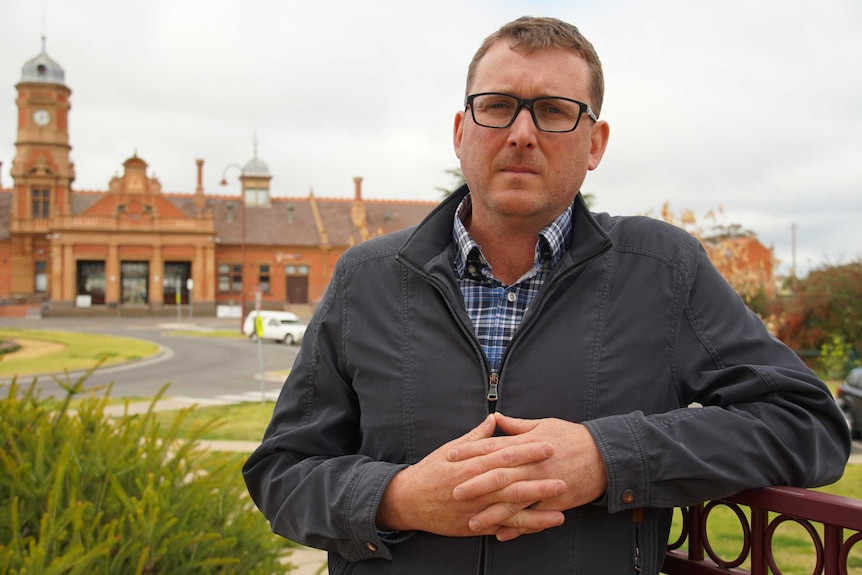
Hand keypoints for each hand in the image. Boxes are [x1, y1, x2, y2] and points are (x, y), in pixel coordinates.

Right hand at [376, 414, 566, 536]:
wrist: (408, 501)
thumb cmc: (430, 472)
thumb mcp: (450, 449)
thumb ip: (476, 437)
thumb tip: (494, 419)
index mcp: (471, 465)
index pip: (505, 455)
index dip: (528, 450)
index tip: (548, 444)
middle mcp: (476, 487)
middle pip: (512, 482)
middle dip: (539, 478)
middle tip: (563, 473)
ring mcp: (478, 509)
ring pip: (512, 508)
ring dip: (538, 506)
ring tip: (562, 504)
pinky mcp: (476, 526)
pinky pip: (505, 527)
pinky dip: (526, 527)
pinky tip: (544, 524)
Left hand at [449, 413, 607, 540]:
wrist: (605, 456)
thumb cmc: (572, 438)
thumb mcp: (544, 425)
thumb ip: (517, 425)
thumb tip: (496, 418)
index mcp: (527, 443)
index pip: (493, 447)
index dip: (470, 452)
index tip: (451, 456)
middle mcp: (532, 464)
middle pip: (499, 474)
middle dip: (475, 483)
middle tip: (453, 491)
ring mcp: (544, 484)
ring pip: (513, 500)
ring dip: (491, 512)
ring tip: (471, 521)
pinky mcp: (555, 502)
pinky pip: (533, 516)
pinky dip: (516, 527)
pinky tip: (500, 534)